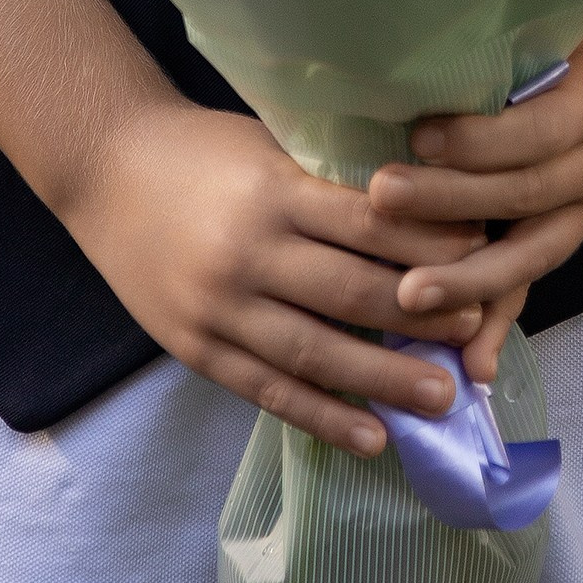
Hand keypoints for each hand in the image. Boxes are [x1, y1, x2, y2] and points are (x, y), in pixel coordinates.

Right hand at [63, 94, 494, 456]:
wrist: (102, 167)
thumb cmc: (198, 147)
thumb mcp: (266, 145)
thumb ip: (323, 184)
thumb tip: (412, 211)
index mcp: (272, 192)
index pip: (364, 223)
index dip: (425, 241)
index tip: (479, 252)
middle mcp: (248, 253)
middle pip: (348, 292)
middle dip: (420, 315)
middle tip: (477, 330)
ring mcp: (219, 308)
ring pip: (314, 352)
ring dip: (384, 380)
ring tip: (442, 398)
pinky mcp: (197, 347)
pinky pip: (268, 390)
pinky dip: (323, 415)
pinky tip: (371, 436)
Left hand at [366, 4, 582, 379]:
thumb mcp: (568, 29)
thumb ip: (510, 51)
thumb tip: (423, 50)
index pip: (533, 131)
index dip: (479, 139)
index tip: (419, 137)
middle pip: (520, 194)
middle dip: (449, 203)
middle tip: (380, 202)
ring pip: (529, 255)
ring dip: (468, 282)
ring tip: (408, 298)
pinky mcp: (574, 236)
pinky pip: (536, 283)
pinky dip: (502, 326)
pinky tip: (471, 366)